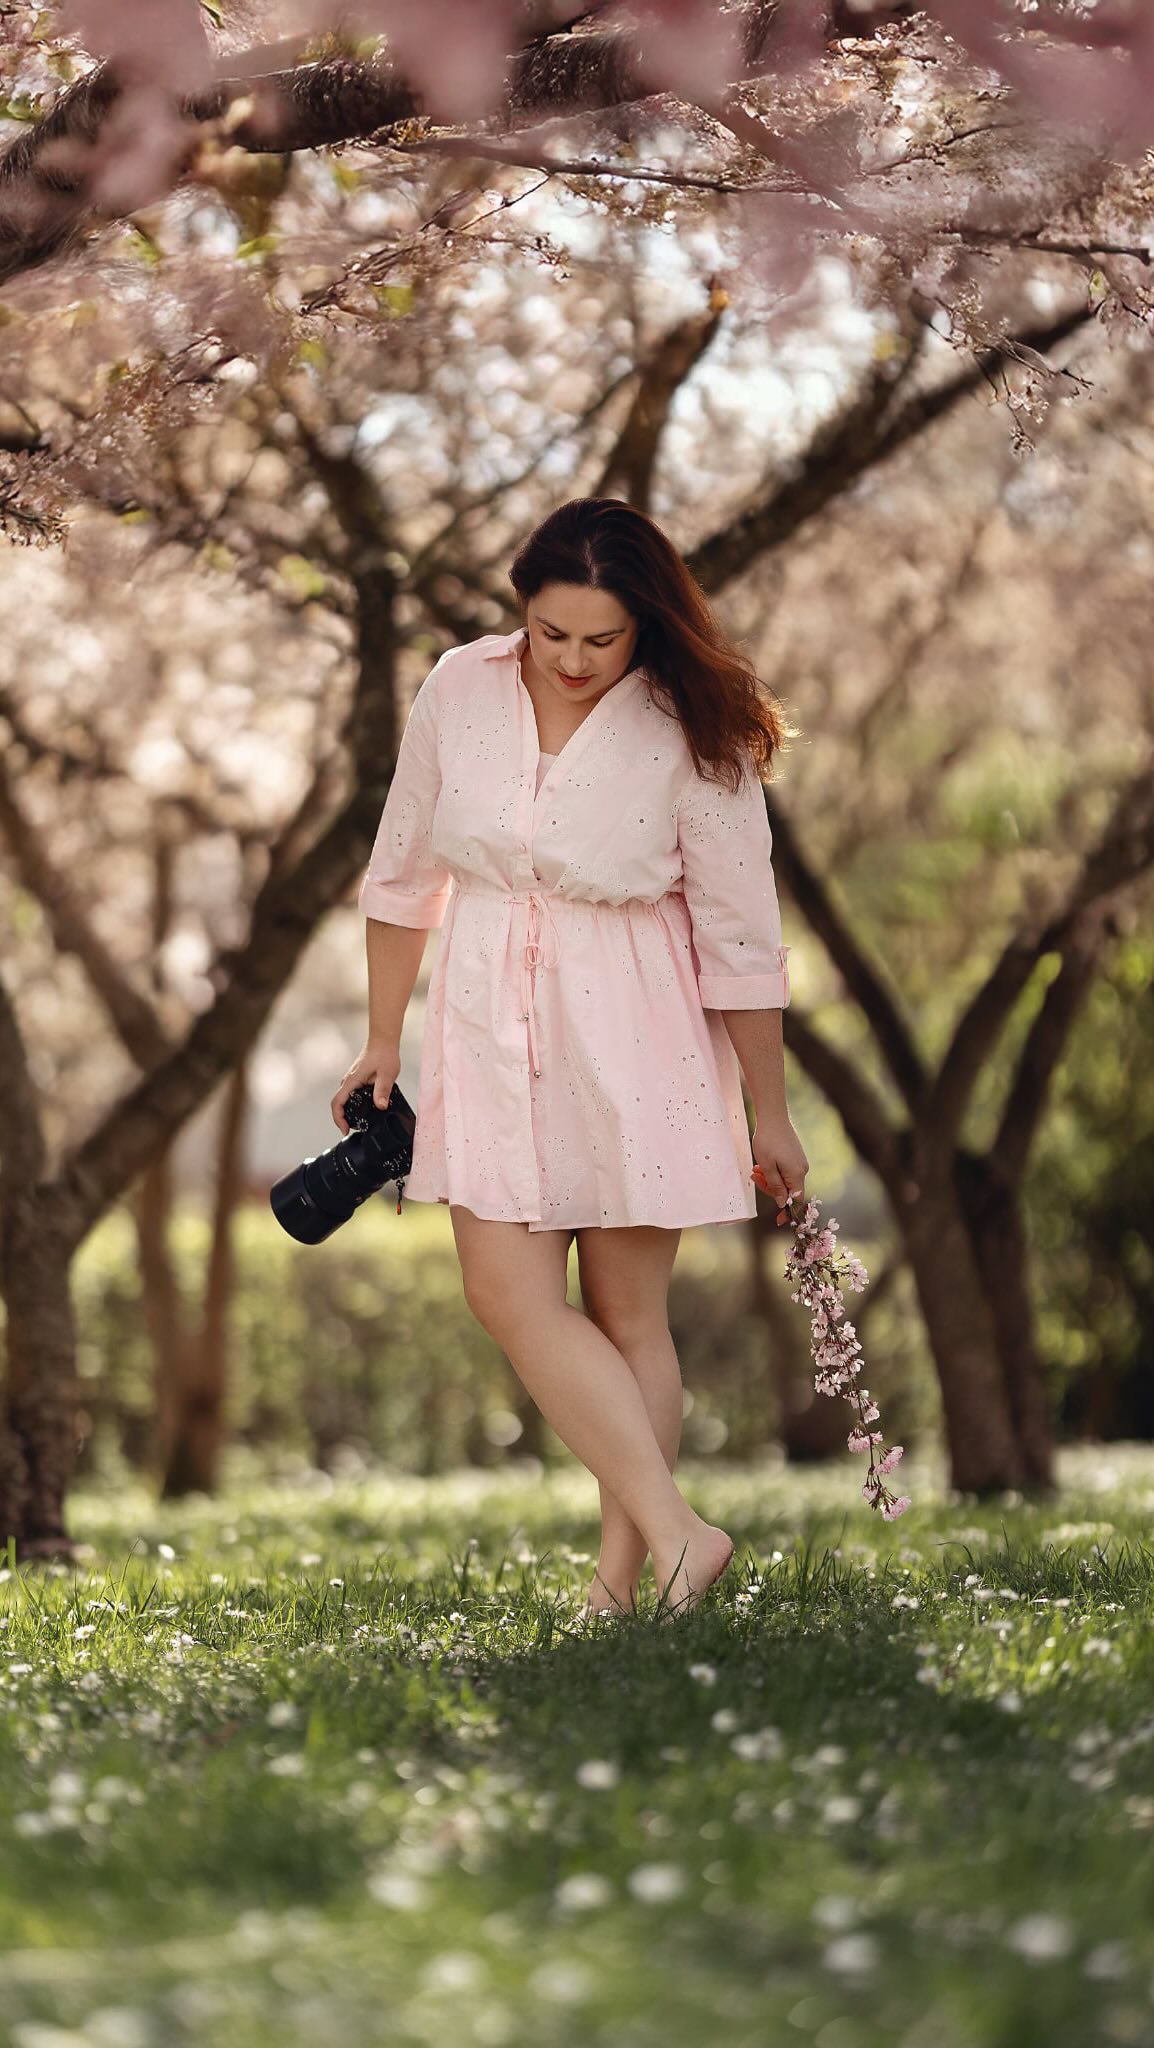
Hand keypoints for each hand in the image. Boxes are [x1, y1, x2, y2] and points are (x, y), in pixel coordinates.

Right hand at [331, 1039, 400, 1133]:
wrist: (383, 1042)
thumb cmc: (384, 1054)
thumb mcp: (387, 1074)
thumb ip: (383, 1090)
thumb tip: (380, 1105)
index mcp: (352, 1081)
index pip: (337, 1103)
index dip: (338, 1119)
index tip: (345, 1129)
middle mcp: (348, 1081)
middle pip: (339, 1104)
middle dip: (344, 1119)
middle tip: (357, 1129)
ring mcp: (352, 1080)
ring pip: (344, 1100)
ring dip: (349, 1112)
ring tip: (361, 1122)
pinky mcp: (357, 1079)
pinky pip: (351, 1095)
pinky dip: (354, 1105)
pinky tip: (365, 1109)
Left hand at [750, 1109, 808, 1224]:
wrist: (773, 1117)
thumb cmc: (768, 1141)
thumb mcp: (767, 1167)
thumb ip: (775, 1187)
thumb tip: (782, 1204)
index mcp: (797, 1175)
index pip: (796, 1201)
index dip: (788, 1212)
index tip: (779, 1222)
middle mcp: (802, 1169)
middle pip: (788, 1190)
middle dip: (770, 1188)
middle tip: (755, 1177)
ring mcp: (800, 1162)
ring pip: (785, 1179)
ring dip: (769, 1178)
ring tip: (756, 1169)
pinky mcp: (795, 1155)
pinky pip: (785, 1170)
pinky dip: (773, 1170)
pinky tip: (762, 1164)